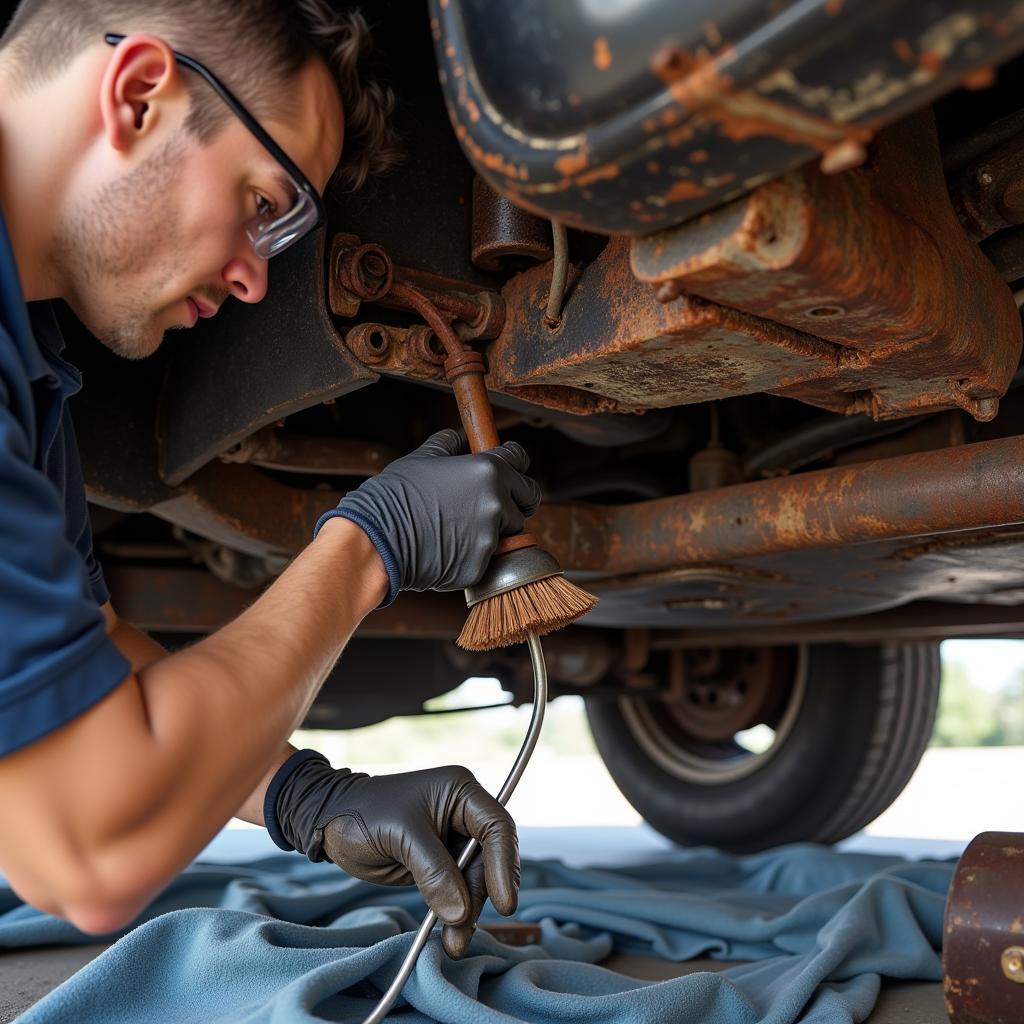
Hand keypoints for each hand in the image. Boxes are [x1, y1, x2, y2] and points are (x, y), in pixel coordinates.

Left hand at [270, 755, 518, 957]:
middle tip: (465, 929)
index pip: (498, 827)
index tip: (505, 902)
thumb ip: (433, 871)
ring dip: (468, 912)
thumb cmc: (364, 813)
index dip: (504, 864)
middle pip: (491, 860)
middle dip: (480, 896)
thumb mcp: (400, 836)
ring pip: (475, 881)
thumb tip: (461, 912)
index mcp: (461, 793)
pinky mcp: (440, 864)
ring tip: (454, 942)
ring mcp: (453, 840)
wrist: (331, 822)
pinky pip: (458, 891)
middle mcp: (464, 815)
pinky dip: (456, 913)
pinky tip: (451, 934)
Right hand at [315, 429, 540, 602]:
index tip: (509, 468)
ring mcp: (491, 536)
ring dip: (493, 528)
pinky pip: (487, 558)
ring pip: (509, 530)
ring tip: (458, 526)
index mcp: (487, 469)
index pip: (521, 459)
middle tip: (490, 502)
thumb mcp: (422, 458)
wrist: (376, 539)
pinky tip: (447, 548)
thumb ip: (448, 444)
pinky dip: (473, 554)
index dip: (514, 463)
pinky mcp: (481, 565)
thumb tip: (459, 437)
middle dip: (515, 498)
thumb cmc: (394, 496)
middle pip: (528, 497)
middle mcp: (496, 501)